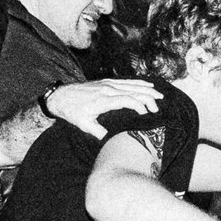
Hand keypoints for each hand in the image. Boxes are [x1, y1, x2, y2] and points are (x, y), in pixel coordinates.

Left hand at [45, 78, 162, 136]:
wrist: (61, 95)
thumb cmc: (72, 111)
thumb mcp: (83, 125)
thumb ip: (98, 132)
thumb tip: (111, 140)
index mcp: (103, 100)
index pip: (126, 100)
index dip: (139, 106)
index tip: (147, 114)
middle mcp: (107, 89)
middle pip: (133, 91)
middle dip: (148, 99)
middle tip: (158, 109)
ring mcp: (108, 83)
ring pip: (132, 85)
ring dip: (147, 90)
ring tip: (160, 96)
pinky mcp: (107, 81)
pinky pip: (126, 81)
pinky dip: (139, 83)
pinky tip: (148, 85)